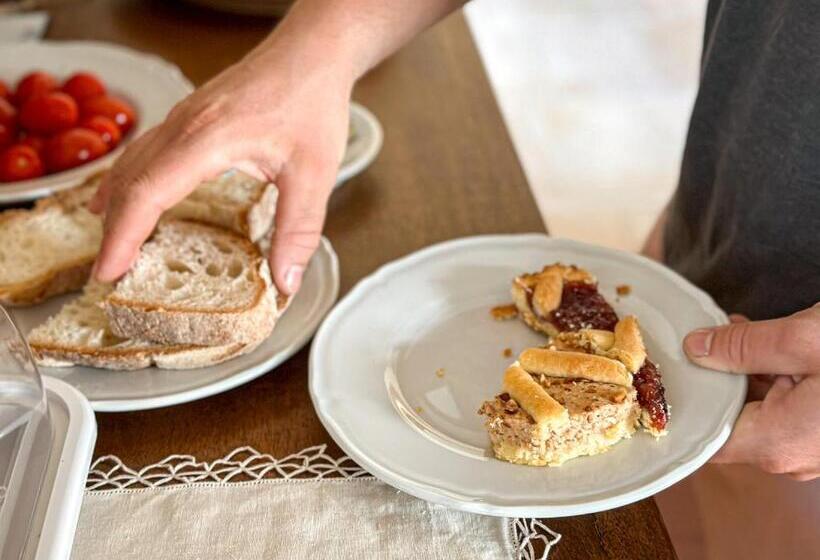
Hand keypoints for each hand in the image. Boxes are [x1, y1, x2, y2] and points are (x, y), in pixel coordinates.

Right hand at [89, 39, 352, 294]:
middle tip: (109, 275)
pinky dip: (130, 182)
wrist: (312, 52)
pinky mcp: (190, 117)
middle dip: (113, 230)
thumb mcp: (314, 174)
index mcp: (207, 138)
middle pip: (128, 180)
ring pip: (131, 163)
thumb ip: (299, 230)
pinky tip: (129, 198)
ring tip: (114, 247)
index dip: (122, 236)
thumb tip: (286, 281)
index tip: (110, 272)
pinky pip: (145, 152)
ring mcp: (183, 118)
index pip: (147, 192)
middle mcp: (184, 125)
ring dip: (117, 205)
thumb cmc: (311, 101)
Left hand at [683, 304, 819, 479]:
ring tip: (743, 332)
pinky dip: (774, 381)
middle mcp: (794, 457)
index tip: (672, 374)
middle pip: (732, 421)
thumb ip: (743, 347)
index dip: (688, 405)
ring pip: (760, 414)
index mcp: (778, 442)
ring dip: (748, 374)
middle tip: (710, 336)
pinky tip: (772, 346)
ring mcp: (814, 449)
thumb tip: (697, 348)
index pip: (708, 437)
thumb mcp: (804, 340)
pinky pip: (788, 413)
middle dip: (718, 378)